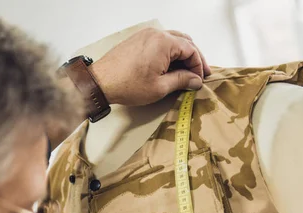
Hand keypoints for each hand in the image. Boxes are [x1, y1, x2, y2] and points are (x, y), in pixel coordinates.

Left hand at [90, 28, 210, 105]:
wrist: (101, 82)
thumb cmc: (127, 84)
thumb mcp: (160, 87)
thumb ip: (181, 81)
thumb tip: (195, 80)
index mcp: (164, 42)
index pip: (191, 49)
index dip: (199, 65)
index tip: (200, 79)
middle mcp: (156, 34)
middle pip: (184, 42)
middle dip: (193, 58)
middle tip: (198, 74)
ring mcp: (146, 35)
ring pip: (173, 40)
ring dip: (182, 55)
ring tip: (186, 72)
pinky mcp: (138, 40)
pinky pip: (160, 42)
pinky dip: (169, 53)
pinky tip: (171, 67)